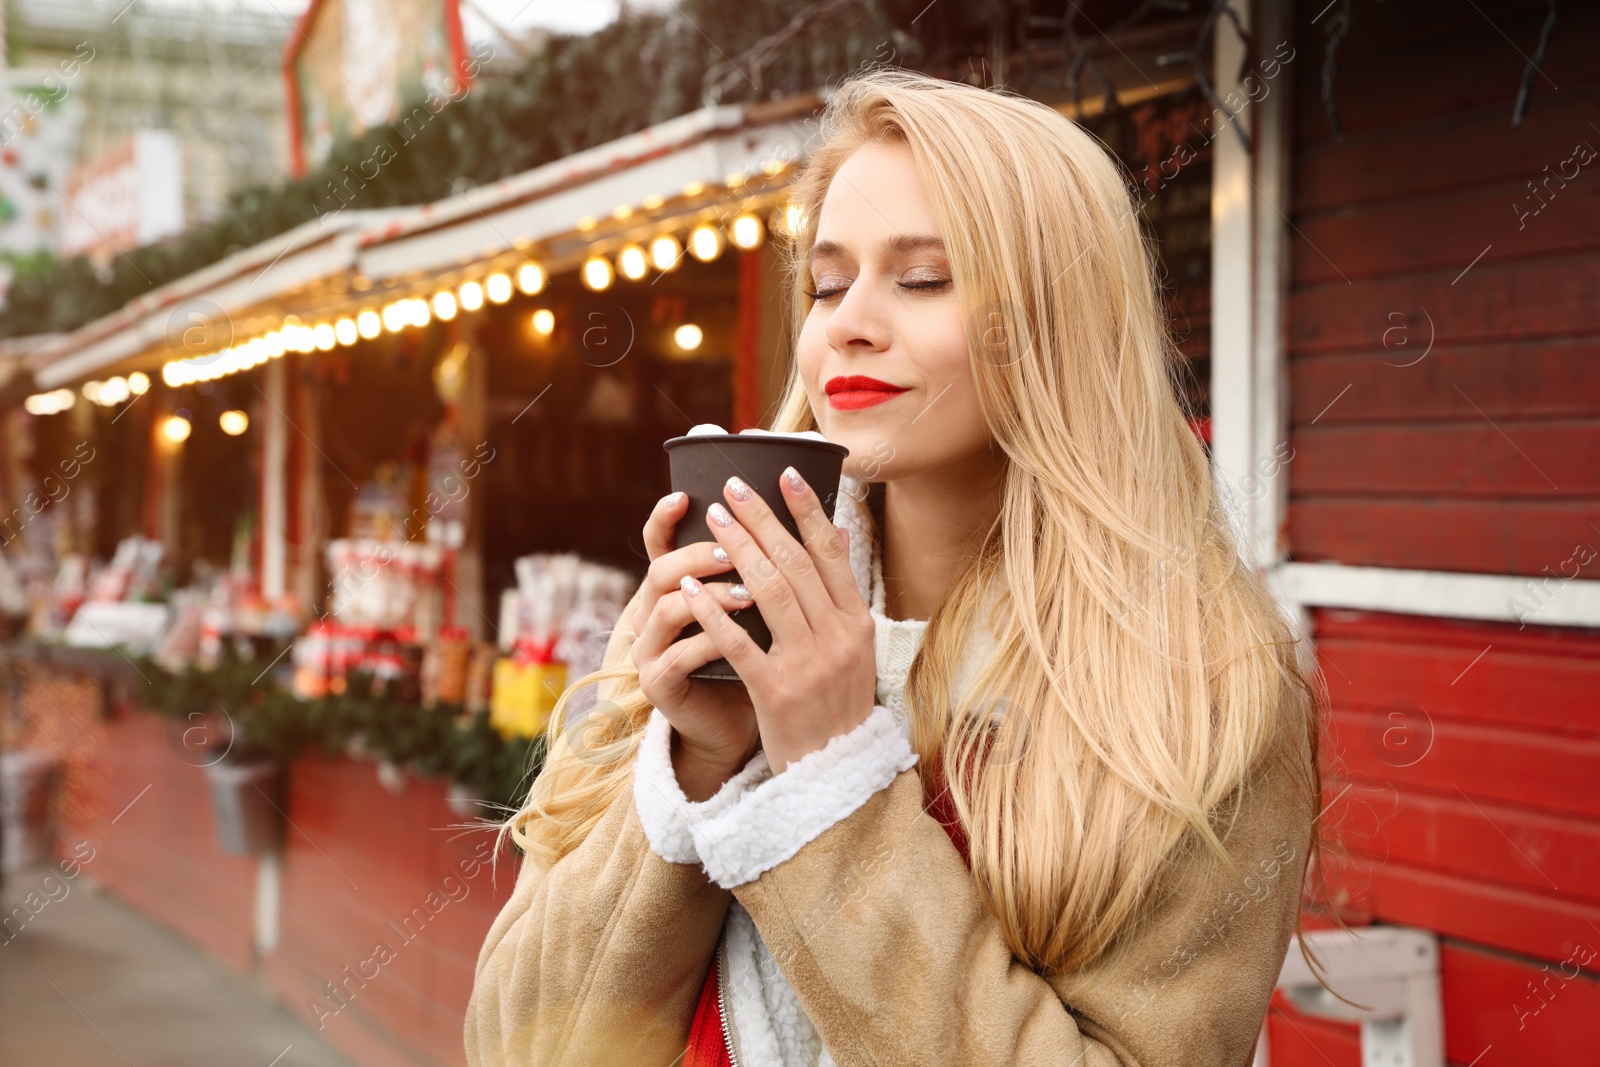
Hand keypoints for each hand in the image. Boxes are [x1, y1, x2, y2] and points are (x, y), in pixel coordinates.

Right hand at [630, 492, 761, 798]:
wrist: (740, 731)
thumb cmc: (763, 667)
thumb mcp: (775, 616)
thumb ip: (788, 574)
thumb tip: (838, 529)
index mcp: (678, 589)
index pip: (659, 542)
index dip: (665, 517)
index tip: (690, 494)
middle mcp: (654, 614)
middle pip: (664, 566)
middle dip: (704, 549)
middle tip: (736, 533)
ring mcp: (652, 650)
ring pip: (667, 607)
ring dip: (712, 594)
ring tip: (749, 589)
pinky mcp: (660, 684)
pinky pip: (682, 655)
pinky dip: (713, 638)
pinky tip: (741, 628)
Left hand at [678, 467, 875, 773]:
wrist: (836, 776)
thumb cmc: (837, 707)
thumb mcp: (855, 650)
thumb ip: (843, 595)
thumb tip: (840, 533)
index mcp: (858, 624)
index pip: (831, 554)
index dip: (806, 510)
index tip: (783, 473)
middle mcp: (838, 639)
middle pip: (795, 564)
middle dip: (762, 520)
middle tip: (733, 487)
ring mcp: (808, 665)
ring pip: (769, 593)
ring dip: (738, 550)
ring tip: (714, 519)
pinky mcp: (776, 692)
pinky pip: (740, 641)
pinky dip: (715, 610)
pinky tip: (693, 586)